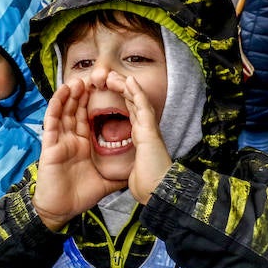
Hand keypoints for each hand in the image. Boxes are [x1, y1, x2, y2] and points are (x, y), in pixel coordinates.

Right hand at [32, 78, 127, 230]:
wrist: (61, 210)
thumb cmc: (79, 197)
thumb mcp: (105, 183)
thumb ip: (118, 176)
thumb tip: (135, 175)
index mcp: (82, 146)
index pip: (88, 119)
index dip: (93, 104)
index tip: (102, 89)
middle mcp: (70, 140)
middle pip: (75, 111)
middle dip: (82, 94)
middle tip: (91, 77)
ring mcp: (59, 141)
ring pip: (63, 112)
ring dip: (69, 95)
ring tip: (78, 80)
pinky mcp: (49, 145)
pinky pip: (51, 121)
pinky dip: (56, 106)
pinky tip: (62, 92)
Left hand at [111, 73, 171, 204]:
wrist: (158, 192)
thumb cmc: (148, 184)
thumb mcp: (133, 169)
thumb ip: (129, 162)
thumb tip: (124, 167)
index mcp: (142, 138)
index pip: (131, 113)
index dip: (122, 100)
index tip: (110, 91)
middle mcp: (147, 131)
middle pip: (134, 103)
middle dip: (122, 89)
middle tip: (109, 78)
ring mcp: (149, 129)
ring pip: (138, 101)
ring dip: (126, 86)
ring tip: (113, 75)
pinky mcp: (150, 131)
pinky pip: (143, 107)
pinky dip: (136, 93)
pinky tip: (129, 81)